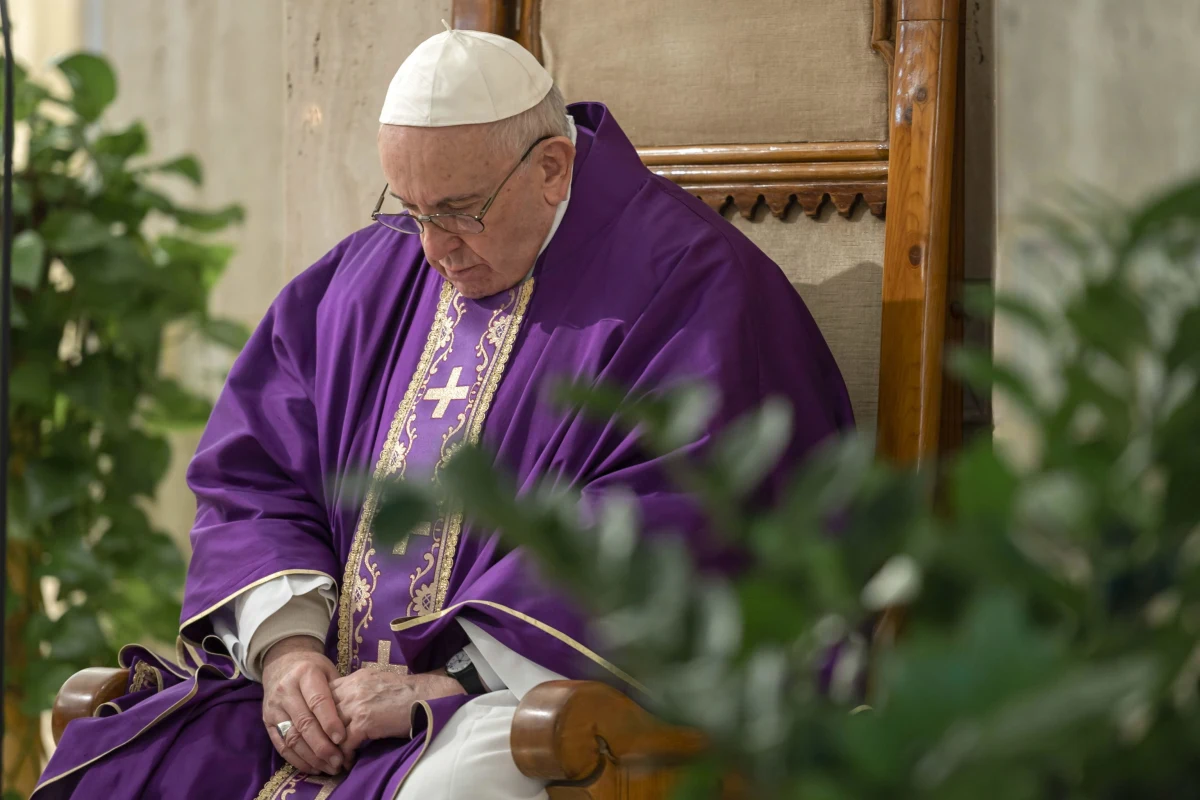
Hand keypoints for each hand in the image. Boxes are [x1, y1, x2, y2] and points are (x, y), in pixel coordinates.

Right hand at [262, 636, 346, 775]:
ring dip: (311, 757)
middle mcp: (286, 691)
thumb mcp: (328, 671)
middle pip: (304, 723)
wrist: (282, 664)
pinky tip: (314, 767)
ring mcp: (274, 708)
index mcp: (305, 674)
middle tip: (339, 761)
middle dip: (322, 746)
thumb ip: (339, 693)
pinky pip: (281, 746)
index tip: (343, 739)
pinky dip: (298, 760)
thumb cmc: (314, 669)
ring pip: (292, 738)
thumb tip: (355, 721)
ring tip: (330, 768)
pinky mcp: (267, 723)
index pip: (318, 701)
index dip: (330, 722)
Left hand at [330, 668, 464, 752]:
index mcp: (355, 678)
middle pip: (321, 712)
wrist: (428, 697)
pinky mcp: (365, 721)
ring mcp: (357, 704)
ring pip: (329, 729)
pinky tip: (349, 761)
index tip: (323, 729)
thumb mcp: (378, 683)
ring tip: (334, 758)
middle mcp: (352, 688)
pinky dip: (344, 755)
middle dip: (320, 732)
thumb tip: (348, 706)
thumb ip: (360, 690)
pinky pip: (344, 743)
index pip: (323, 695)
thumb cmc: (407, 693)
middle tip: (324, 748)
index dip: (320, 714)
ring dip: (330, 747)